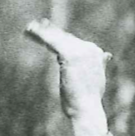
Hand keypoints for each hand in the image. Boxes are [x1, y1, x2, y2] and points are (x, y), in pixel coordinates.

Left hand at [25, 19, 110, 135]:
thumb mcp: (96, 78)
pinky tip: (30, 31)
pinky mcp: (69, 55)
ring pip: (56, 38)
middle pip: (64, 38)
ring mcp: (80, 51)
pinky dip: (40, 36)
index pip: (73, 41)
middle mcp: (89, 49)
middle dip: (49, 32)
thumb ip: (99, 65)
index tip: (47, 31)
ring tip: (28, 29)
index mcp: (95, 53)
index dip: (59, 36)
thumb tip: (106, 55)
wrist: (87, 109)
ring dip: (41, 32)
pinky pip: (51, 42)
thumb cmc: (88, 100)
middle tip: (35, 26)